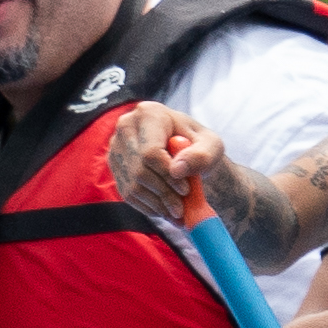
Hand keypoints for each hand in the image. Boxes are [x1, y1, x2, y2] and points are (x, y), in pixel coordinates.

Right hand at [103, 106, 222, 231]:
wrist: (186, 153)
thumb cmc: (200, 146)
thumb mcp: (212, 146)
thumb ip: (201, 155)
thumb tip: (177, 170)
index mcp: (149, 114)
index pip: (151, 152)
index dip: (167, 175)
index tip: (186, 189)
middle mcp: (126, 128)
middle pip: (140, 170)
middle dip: (163, 194)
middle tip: (182, 209)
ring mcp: (116, 148)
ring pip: (133, 186)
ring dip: (156, 205)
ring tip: (177, 213)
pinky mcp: (115, 168)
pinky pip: (128, 194)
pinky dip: (148, 207)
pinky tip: (164, 211)